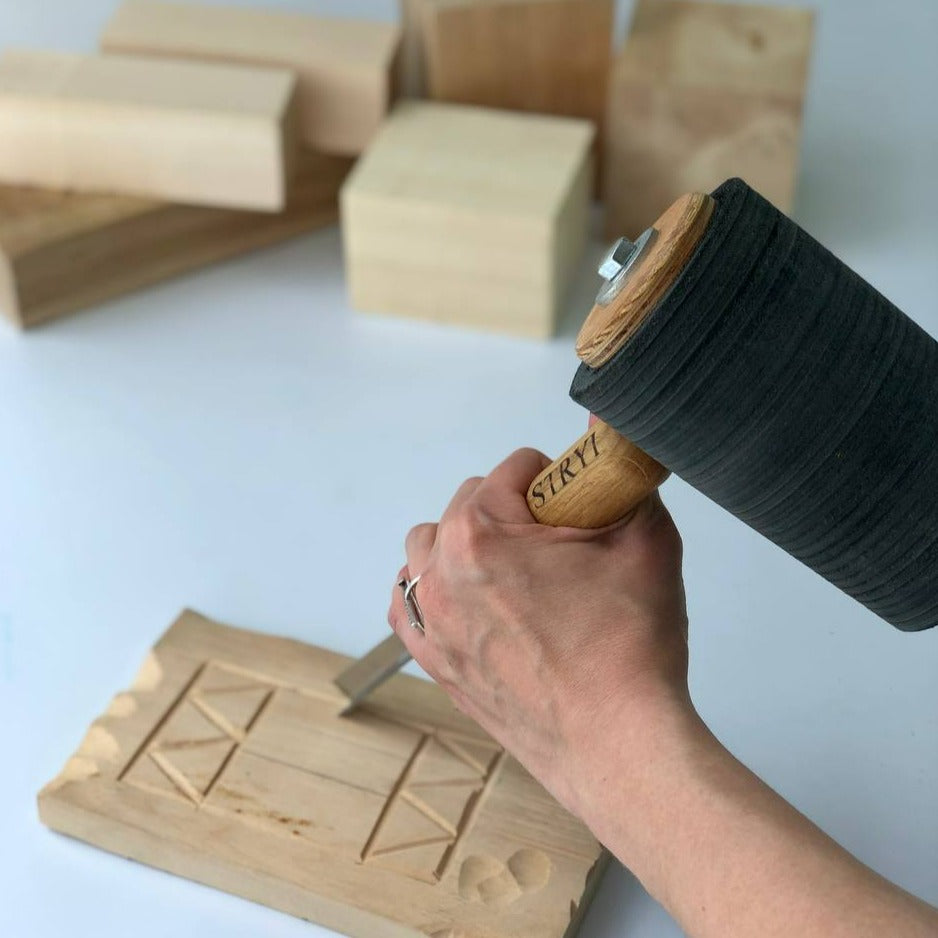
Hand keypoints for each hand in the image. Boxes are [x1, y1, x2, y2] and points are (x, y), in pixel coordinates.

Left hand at [388, 447, 689, 811]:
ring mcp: (432, 621)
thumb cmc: (628, 648)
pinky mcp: (435, 661)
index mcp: (480, 532)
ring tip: (515, 570)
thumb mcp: (646, 538)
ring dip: (465, 544)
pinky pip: (411, 603)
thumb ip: (622, 475)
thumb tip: (611, 429)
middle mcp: (440, 572)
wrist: (619, 743)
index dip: (556, 480)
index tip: (576, 508)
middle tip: (558, 545)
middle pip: (468, 503)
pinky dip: (435, 590)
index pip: (515, 468)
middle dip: (512, 511)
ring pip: (429, 549)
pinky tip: (471, 601)